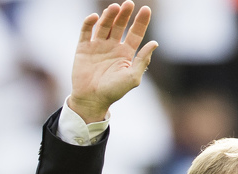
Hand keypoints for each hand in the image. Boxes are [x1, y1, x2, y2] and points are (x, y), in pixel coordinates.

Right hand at [69, 1, 157, 122]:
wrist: (92, 100)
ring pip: (104, 26)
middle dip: (125, 15)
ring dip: (109, 16)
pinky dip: (89, 23)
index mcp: (126, 53)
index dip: (141, 22)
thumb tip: (154, 43)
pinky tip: (95, 17)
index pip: (135, 33)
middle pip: (120, 26)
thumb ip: (143, 60)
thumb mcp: (132, 77)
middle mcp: (112, 47)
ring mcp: (97, 46)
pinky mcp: (83, 48)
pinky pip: (86, 31)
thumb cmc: (114, 91)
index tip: (146, 10)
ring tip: (115, 8)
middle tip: (129, 4)